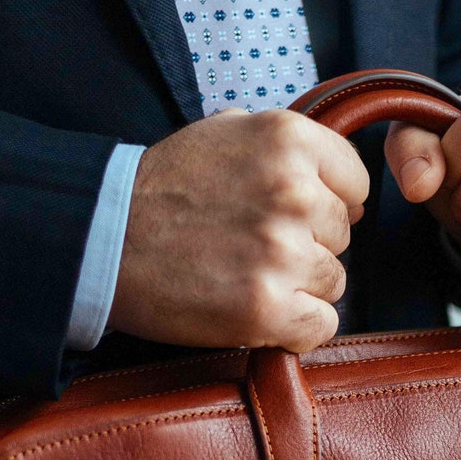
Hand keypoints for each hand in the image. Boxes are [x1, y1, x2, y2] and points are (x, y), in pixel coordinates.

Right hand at [109, 110, 369, 352]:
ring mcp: (282, 253)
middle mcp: (294, 193)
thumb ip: (287, 146)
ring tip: (247, 275)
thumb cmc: (163, 187)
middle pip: (342, 236)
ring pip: (334, 282)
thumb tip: (341, 180)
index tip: (296, 215)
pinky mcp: (266, 308)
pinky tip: (258, 311)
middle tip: (254, 246)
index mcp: (289, 140)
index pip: (356, 183)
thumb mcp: (226, 131)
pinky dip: (295, 328)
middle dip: (308, 244)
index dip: (329, 203)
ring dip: (299, 287)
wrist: (104, 239)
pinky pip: (321, 326)